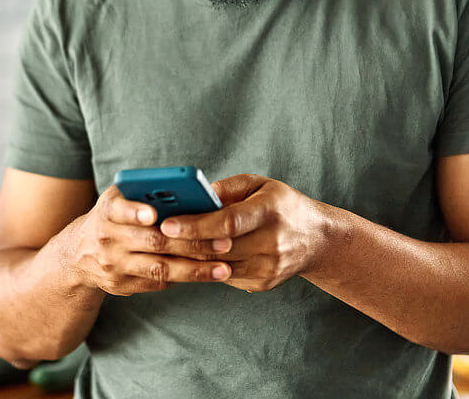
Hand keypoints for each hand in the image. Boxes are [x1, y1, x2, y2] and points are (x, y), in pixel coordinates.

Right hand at [67, 184, 233, 295]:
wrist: (80, 253)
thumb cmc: (115, 216)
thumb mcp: (120, 198)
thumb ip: (146, 193)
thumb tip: (192, 195)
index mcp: (107, 211)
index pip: (119, 209)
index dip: (136, 212)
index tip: (154, 214)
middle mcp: (107, 239)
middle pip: (153, 242)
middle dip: (191, 243)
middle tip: (224, 242)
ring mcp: (114, 266)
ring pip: (159, 268)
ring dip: (195, 270)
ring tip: (223, 268)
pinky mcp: (122, 286)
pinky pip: (157, 282)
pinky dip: (184, 278)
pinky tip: (209, 274)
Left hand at [159, 174, 327, 292]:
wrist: (317, 239)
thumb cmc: (281, 204)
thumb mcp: (259, 184)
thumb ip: (226, 188)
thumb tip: (191, 196)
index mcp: (271, 211)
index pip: (228, 222)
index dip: (195, 224)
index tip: (166, 224)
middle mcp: (272, 243)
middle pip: (217, 248)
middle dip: (182, 243)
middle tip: (151, 237)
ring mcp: (269, 268)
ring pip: (217, 267)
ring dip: (187, 258)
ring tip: (162, 247)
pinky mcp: (263, 284)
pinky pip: (224, 277)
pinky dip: (203, 267)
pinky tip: (185, 257)